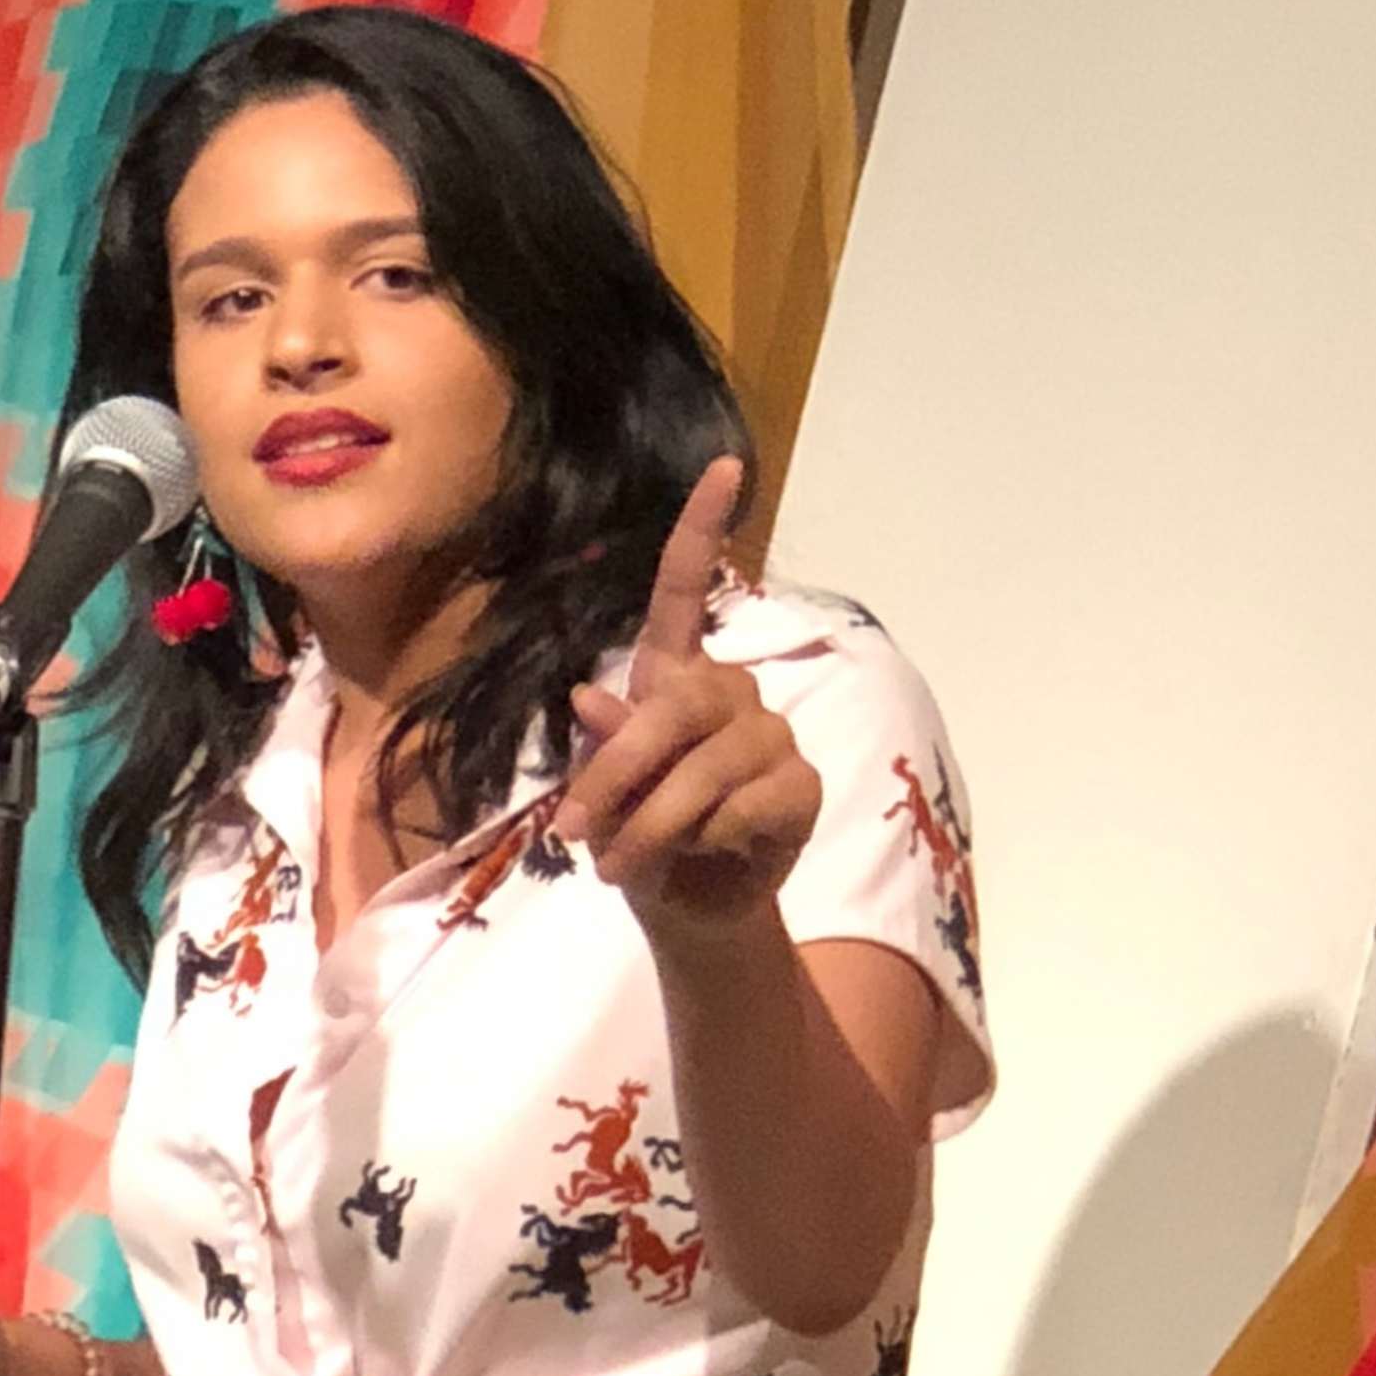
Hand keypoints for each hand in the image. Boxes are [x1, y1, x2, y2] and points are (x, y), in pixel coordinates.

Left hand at [557, 460, 819, 941]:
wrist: (692, 911)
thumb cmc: (642, 841)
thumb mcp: (602, 798)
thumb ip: (600, 749)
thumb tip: (591, 697)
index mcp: (676, 679)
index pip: (686, 593)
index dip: (702, 529)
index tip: (725, 464)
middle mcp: (729, 695)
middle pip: (678, 707)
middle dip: (619, 772)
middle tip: (576, 833)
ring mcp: (772, 738)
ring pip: (704, 769)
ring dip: (651, 826)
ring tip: (622, 866)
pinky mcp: (800, 786)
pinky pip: (743, 806)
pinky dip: (704, 841)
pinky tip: (702, 854)